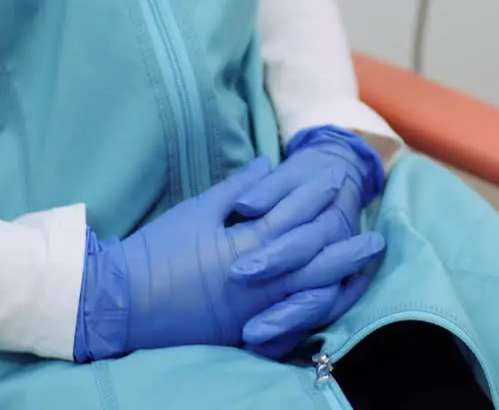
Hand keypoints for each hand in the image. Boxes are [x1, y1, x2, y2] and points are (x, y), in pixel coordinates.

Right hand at [72, 157, 384, 361]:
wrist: (122, 301)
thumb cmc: (156, 250)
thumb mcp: (198, 211)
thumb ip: (239, 191)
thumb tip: (268, 166)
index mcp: (245, 248)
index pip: (292, 219)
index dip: (316, 199)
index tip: (337, 182)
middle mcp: (256, 282)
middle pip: (312, 263)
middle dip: (345, 249)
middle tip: (375, 238)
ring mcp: (252, 311)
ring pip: (308, 296)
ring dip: (339, 281)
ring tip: (363, 270)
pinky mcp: (242, 332)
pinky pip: (290, 324)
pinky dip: (314, 311)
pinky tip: (331, 302)